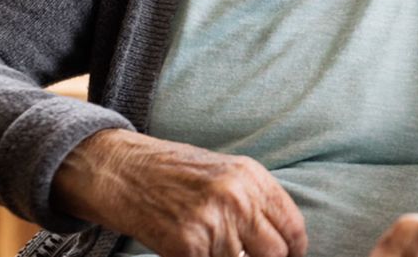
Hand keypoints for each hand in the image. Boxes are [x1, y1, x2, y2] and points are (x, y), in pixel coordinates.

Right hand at [52, 129, 307, 256]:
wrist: (122, 170)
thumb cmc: (173, 173)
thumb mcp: (225, 174)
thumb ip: (255, 202)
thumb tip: (281, 242)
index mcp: (252, 178)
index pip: (293, 227)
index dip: (294, 251)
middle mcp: (237, 199)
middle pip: (275, 253)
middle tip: (248, 256)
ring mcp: (213, 223)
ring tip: (210, 247)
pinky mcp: (187, 246)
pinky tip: (192, 251)